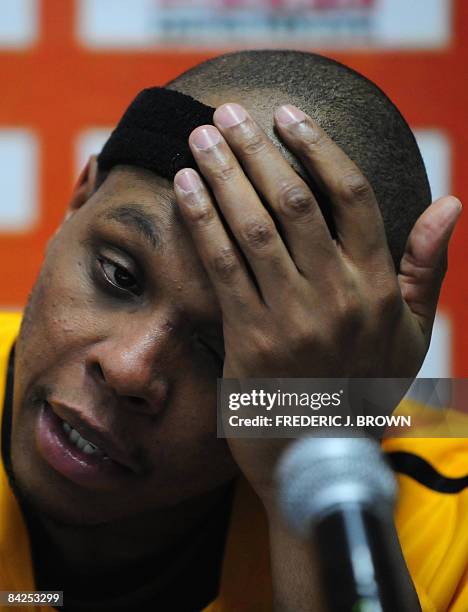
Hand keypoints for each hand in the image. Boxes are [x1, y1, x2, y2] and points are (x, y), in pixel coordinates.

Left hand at [173, 102, 460, 503]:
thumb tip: (450, 203)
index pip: (350, 196)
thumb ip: (425, 268)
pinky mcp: (251, 341)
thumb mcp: (411, 333)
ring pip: (255, 227)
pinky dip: (203, 222)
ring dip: (224, 175)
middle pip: (294, 201)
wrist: (322, 457)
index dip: (316, 149)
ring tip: (200, 138)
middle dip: (257, 150)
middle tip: (228, 114)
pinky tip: (185, 188)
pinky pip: (223, 266)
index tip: (287, 118)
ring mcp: (292, 318)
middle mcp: (337, 295)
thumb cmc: (363, 390)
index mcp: (376, 285)